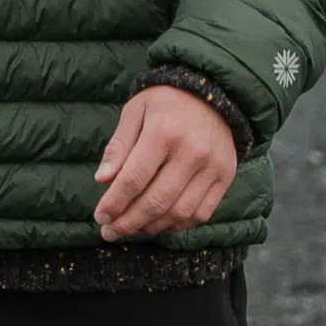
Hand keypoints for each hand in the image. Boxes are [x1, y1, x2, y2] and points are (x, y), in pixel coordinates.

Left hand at [93, 82, 244, 244]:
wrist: (214, 93)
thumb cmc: (166, 102)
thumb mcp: (135, 111)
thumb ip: (118, 146)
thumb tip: (102, 180)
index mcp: (164, 132)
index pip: (134, 179)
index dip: (114, 203)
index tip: (100, 217)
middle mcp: (192, 152)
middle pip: (156, 201)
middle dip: (128, 223)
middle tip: (110, 232)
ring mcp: (212, 167)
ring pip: (179, 213)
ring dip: (151, 227)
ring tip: (132, 229)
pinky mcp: (226, 176)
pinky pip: (201, 213)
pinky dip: (178, 225)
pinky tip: (159, 223)